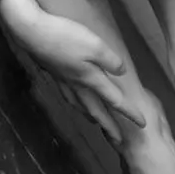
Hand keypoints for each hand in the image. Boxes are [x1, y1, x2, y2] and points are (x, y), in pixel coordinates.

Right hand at [0, 0, 144, 138]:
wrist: (31, 32)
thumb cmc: (65, 37)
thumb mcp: (95, 45)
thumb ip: (110, 60)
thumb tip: (122, 73)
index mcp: (90, 78)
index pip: (114, 100)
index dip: (130, 112)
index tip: (143, 125)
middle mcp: (77, 84)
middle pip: (95, 110)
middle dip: (108, 125)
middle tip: (118, 141)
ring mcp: (63, 80)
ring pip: (80, 105)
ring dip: (90, 116)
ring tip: (96, 123)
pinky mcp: (53, 73)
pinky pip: (69, 96)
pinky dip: (75, 103)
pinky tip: (73, 98)